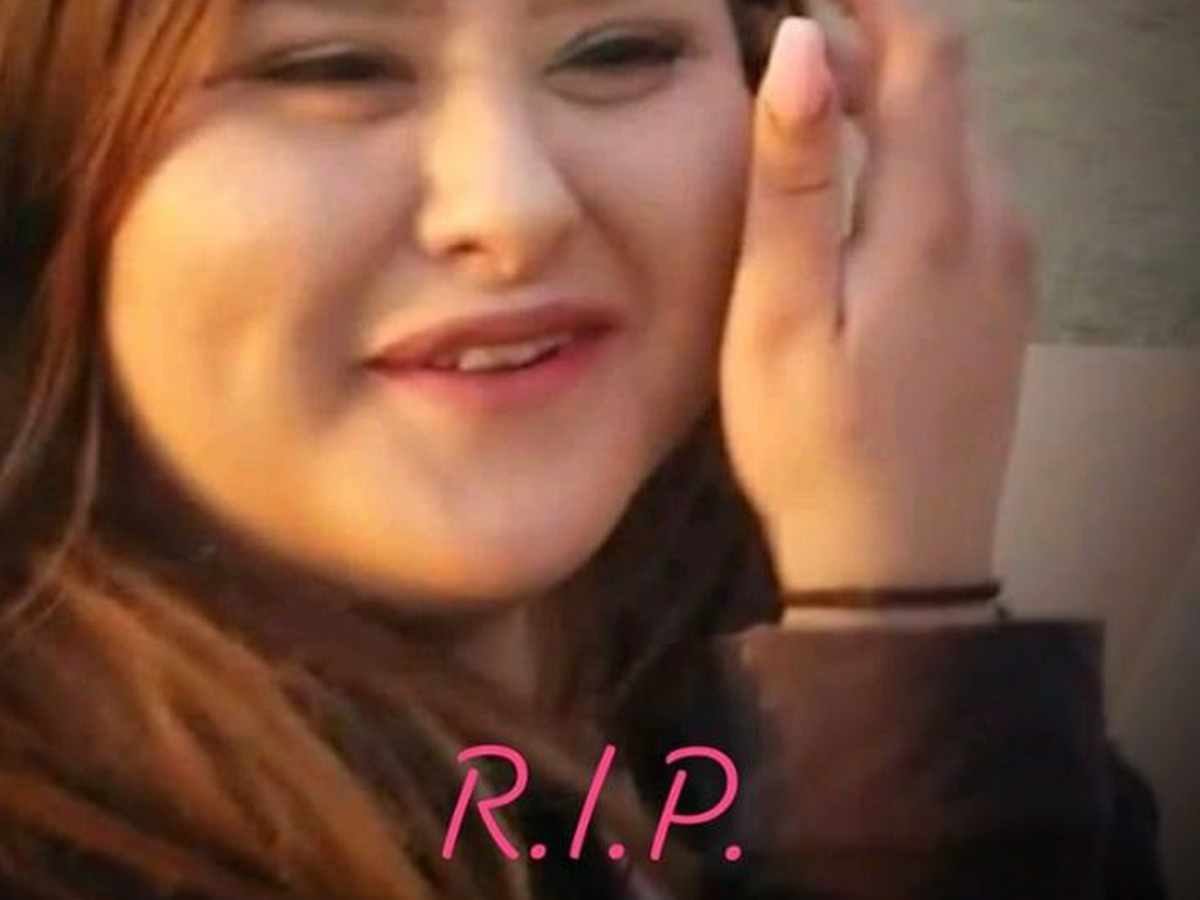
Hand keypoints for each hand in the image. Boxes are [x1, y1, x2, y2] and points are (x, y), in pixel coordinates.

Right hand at [719, 1, 1036, 591]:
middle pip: (947, 92)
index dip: (874, 0)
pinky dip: (915, 161)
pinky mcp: (1005, 303)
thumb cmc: (818, 446)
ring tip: (815, 107)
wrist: (902, 563)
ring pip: (960, 142)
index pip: (927, 57)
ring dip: (894, 106)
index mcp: (937, 220)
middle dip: (874, 48)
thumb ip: (794, 184)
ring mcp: (1012, 268)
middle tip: (786, 44)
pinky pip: (969, 194)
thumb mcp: (780, 319)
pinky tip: (864, 194)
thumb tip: (805, 47)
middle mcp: (996, 226)